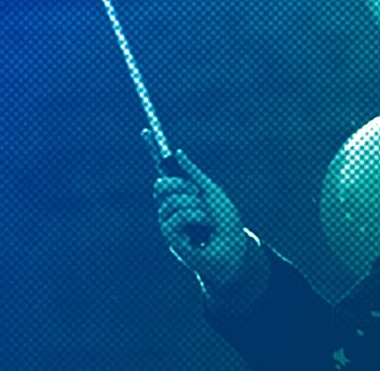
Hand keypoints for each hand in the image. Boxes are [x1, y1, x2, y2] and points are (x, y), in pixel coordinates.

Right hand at [153, 150, 250, 289]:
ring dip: (195, 206)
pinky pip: (176, 216)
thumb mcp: (213, 192)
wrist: (233, 249)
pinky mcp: (170, 236)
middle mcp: (172, 205)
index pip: (164, 169)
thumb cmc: (226, 222)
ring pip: (172, 200)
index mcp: (183, 191)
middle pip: (161, 184)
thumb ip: (194, 174)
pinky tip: (202, 229)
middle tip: (198, 195)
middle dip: (181, 186)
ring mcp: (169, 220)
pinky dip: (195, 218)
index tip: (146, 131)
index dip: (154, 150)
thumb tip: (178, 153)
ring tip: (206, 219)